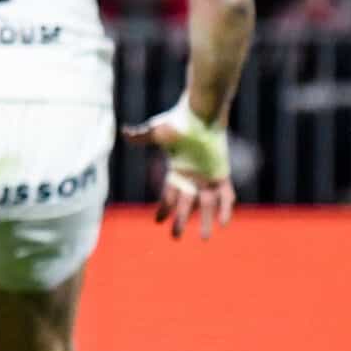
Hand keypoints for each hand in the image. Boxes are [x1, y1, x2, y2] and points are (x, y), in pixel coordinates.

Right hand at [122, 98, 234, 240]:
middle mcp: (192, 177)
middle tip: (175, 238)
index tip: (157, 221)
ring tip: (205, 239)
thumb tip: (124, 133)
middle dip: (180, 222)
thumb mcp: (157, 131)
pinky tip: (225, 223)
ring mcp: (208, 176)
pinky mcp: (222, 173)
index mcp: (176, 171)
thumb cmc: (178, 120)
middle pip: (185, 205)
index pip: (168, 195)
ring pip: (207, 204)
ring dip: (206, 221)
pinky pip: (226, 195)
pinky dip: (226, 209)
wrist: (201, 111)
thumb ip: (141, 136)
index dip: (163, 209)